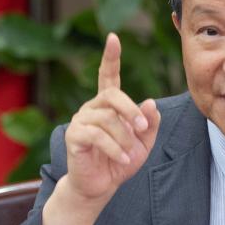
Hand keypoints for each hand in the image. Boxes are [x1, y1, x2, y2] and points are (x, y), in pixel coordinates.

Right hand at [62, 33, 160, 201]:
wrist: (100, 187)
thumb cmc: (120, 162)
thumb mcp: (143, 143)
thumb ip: (150, 123)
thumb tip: (150, 102)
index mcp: (108, 105)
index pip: (108, 76)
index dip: (111, 57)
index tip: (113, 38)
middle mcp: (92, 107)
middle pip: (112, 95)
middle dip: (131, 110)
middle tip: (143, 128)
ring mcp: (81, 120)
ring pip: (107, 119)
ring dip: (124, 138)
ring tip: (129, 154)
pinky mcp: (74, 136)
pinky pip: (96, 135)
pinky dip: (113, 148)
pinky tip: (122, 159)